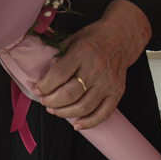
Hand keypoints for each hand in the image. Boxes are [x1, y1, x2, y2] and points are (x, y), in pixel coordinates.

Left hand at [31, 0, 152, 129]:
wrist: (123, 34)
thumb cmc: (95, 37)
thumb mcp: (74, 38)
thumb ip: (58, 55)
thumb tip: (41, 74)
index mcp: (82, 51)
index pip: (58, 75)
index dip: (44, 86)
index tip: (37, 90)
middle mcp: (96, 68)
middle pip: (69, 95)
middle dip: (51, 102)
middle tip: (44, 102)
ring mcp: (108, 81)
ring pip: (83, 107)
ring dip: (64, 113)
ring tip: (55, 110)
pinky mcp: (118, 91)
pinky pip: (104, 113)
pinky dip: (89, 123)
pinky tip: (77, 124)